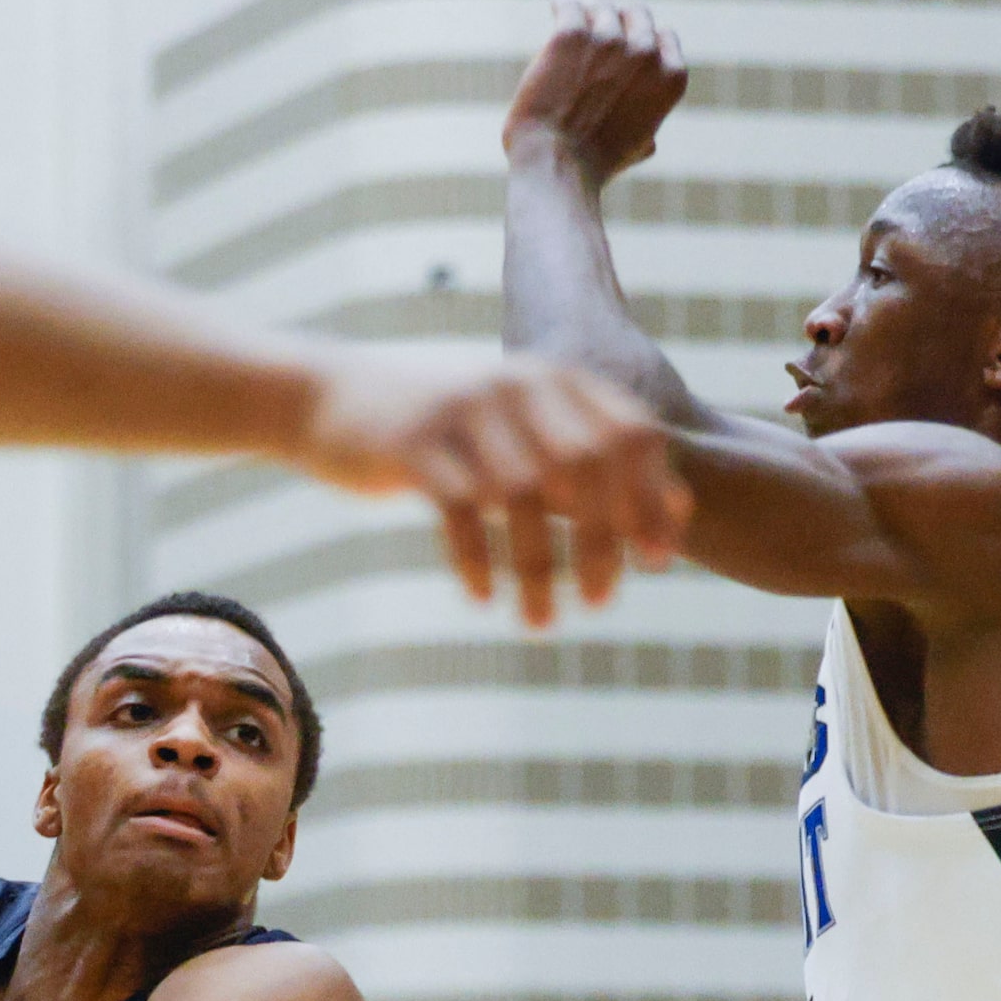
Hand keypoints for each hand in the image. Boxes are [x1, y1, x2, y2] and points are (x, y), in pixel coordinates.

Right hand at [301, 350, 687, 626]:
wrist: (325, 397)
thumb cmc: (435, 426)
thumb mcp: (515, 429)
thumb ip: (586, 459)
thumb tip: (675, 514)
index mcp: (553, 377)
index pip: (630, 435)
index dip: (653, 500)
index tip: (657, 562)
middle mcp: (515, 384)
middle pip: (585, 467)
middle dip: (601, 544)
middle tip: (599, 603)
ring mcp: (462, 409)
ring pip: (522, 496)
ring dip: (537, 570)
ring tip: (540, 623)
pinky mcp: (412, 443)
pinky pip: (458, 511)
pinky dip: (476, 562)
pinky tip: (482, 598)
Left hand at [503, 0, 688, 190]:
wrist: (556, 166)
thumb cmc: (591, 165)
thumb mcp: (635, 150)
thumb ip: (647, 133)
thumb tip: (652, 142)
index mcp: (670, 77)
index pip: (663, 36)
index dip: (642, 36)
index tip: (624, 39)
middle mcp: (645, 53)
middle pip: (635, 13)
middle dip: (617, 16)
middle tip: (596, 20)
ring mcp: (609, 40)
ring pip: (600, 6)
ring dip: (587, 10)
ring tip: (573, 14)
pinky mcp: (571, 35)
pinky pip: (569, 5)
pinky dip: (564, 3)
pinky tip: (559, 5)